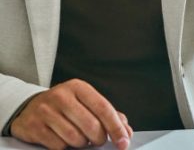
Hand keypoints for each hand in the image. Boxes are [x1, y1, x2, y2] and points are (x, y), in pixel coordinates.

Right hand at [10, 79, 132, 149]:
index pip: (103, 108)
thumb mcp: (85, 102)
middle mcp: (62, 96)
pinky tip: (63, 140)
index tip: (123, 141)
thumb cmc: (64, 106)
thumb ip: (107, 115)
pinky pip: (58, 146)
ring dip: (81, 144)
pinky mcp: (34, 126)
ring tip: (80, 138)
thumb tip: (126, 131)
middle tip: (98, 141)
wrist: (29, 107)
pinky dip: (65, 147)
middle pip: (91, 125)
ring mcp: (46, 111)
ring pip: (74, 137)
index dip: (116, 127)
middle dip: (99, 138)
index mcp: (79, 87)